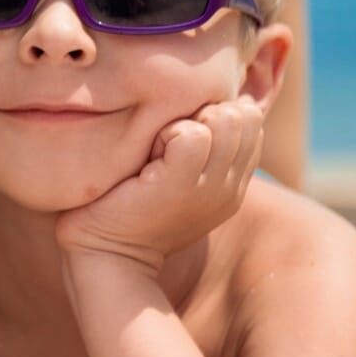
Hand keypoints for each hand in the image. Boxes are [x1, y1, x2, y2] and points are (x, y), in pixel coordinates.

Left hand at [55, 97, 264, 273]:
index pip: (251, 120)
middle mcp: (231, 188)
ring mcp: (211, 188)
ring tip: (156, 153)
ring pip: (224, 120)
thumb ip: (204, 148)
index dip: (216, 114)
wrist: (105, 255)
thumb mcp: (180, 178)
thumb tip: (222, 101)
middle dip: (204, 113)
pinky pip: (193, 135)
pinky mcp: (183, 185)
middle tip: (166, 143)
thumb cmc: (129, 209)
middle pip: (244, 115)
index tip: (180, 139)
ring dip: (183, 123)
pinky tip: (147, 160)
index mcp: (234, 184)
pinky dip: (166, 134)